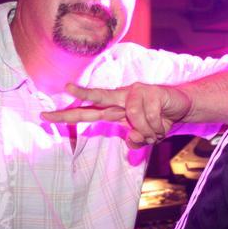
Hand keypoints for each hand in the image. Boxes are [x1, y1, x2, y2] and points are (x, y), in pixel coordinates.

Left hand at [40, 82, 191, 146]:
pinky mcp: (152, 92)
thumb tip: (132, 138)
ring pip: (134, 118)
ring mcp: (137, 92)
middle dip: (84, 93)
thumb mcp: (146, 136)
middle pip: (101, 96)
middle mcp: (123, 98)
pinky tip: (163, 123)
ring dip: (148, 132)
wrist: (182, 106)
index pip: (89, 111)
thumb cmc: (158, 119)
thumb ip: (136, 141)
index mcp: (116, 108)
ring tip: (156, 132)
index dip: (68, 114)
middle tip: (67, 87)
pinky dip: (157, 128)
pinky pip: (150, 118)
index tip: (45, 115)